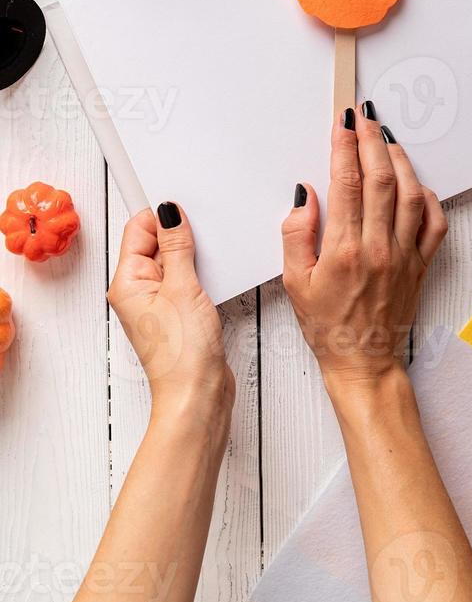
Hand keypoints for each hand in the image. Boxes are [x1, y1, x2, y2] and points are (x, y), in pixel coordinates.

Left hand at [108, 204, 234, 427]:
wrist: (198, 396)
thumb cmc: (182, 354)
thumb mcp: (183, 287)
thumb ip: (177, 246)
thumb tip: (169, 212)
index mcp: (127, 281)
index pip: (137, 230)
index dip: (160, 215)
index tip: (185, 205)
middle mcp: (139, 290)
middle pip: (156, 243)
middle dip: (181, 235)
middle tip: (202, 234)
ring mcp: (159, 302)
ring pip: (175, 261)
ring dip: (193, 256)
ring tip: (208, 263)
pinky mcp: (178, 312)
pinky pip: (187, 279)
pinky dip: (201, 273)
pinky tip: (214, 276)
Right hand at [282, 102, 446, 393]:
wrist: (363, 362)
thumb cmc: (326, 325)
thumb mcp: (294, 282)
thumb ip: (296, 234)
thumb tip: (306, 194)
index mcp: (344, 250)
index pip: (347, 182)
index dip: (344, 146)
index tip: (342, 123)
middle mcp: (379, 247)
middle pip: (380, 178)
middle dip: (372, 140)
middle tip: (364, 116)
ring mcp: (404, 255)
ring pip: (410, 193)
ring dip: (399, 160)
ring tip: (386, 138)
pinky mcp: (421, 264)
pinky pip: (434, 222)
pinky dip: (428, 196)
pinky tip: (415, 183)